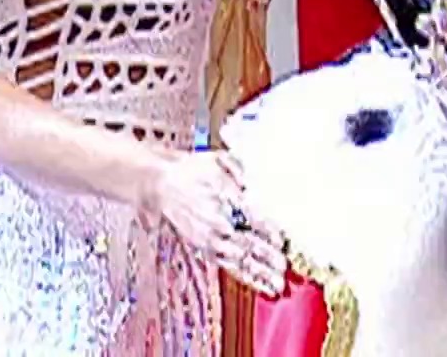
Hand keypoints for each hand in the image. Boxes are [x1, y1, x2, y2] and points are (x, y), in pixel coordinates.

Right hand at [146, 151, 286, 296]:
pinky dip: (247, 276)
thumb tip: (250, 183)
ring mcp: (211, 240)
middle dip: (267, 257)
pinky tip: (262, 286)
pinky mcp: (207, 249)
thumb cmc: (192, 171)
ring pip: (239, 260)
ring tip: (277, 286)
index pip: (250, 218)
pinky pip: (230, 266)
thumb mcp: (217, 160)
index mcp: (223, 200)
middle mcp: (217, 224)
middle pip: (246, 243)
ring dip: (259, 273)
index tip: (282, 240)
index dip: (267, 230)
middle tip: (284, 268)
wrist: (162, 185)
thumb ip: (237, 169)